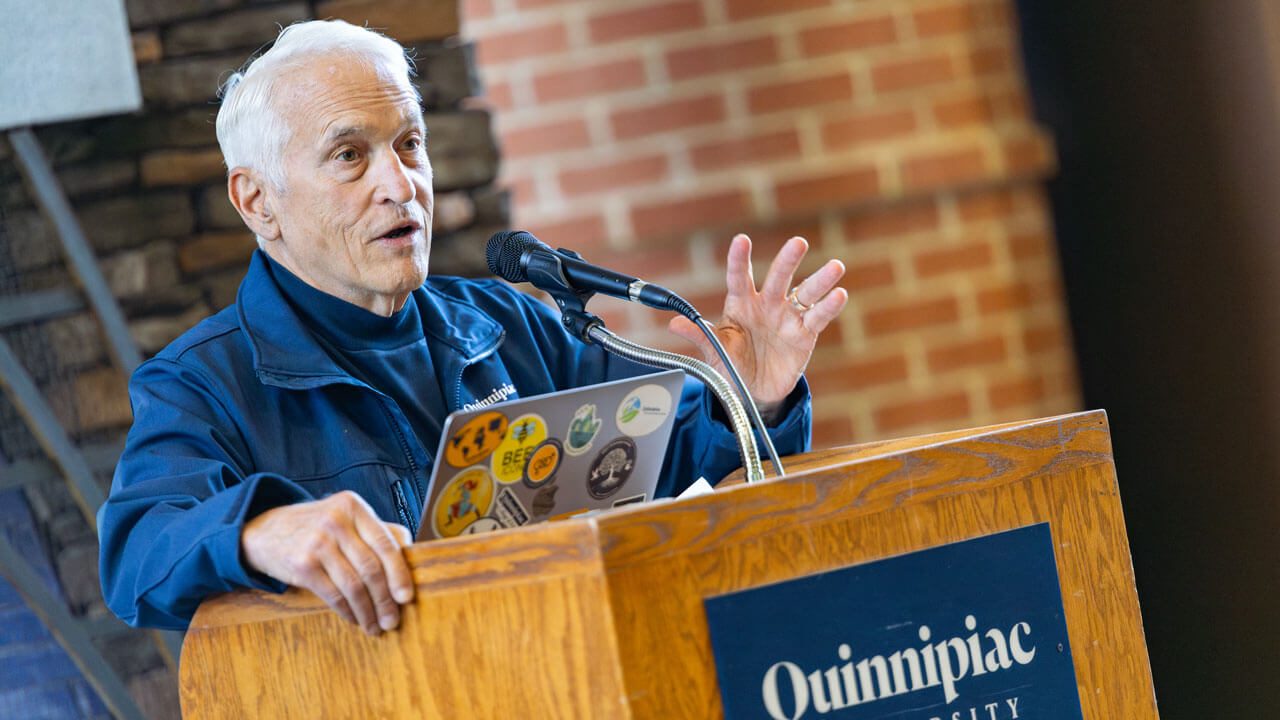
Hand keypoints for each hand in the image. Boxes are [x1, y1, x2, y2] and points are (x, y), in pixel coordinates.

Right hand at [240, 491, 414, 634]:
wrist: (263, 531)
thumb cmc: (314, 527)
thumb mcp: (344, 517)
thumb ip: (375, 530)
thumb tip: (412, 552)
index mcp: (353, 506)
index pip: (386, 544)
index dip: (400, 574)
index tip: (407, 598)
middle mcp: (336, 521)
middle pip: (371, 568)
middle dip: (386, 599)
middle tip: (393, 620)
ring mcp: (317, 542)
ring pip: (354, 585)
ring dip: (368, 611)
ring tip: (375, 626)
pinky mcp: (301, 564)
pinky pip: (333, 595)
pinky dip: (348, 611)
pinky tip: (354, 619)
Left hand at [669, 234, 846, 417]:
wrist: (753, 391)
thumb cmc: (732, 364)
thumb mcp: (714, 352)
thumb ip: (699, 335)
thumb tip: (674, 324)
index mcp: (741, 304)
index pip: (740, 278)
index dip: (740, 260)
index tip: (742, 240)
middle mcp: (767, 305)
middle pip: (779, 278)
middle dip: (788, 261)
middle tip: (798, 243)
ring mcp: (788, 317)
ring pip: (806, 293)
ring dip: (820, 280)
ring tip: (836, 267)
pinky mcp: (805, 334)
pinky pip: (818, 318)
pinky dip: (829, 307)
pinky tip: (839, 295)